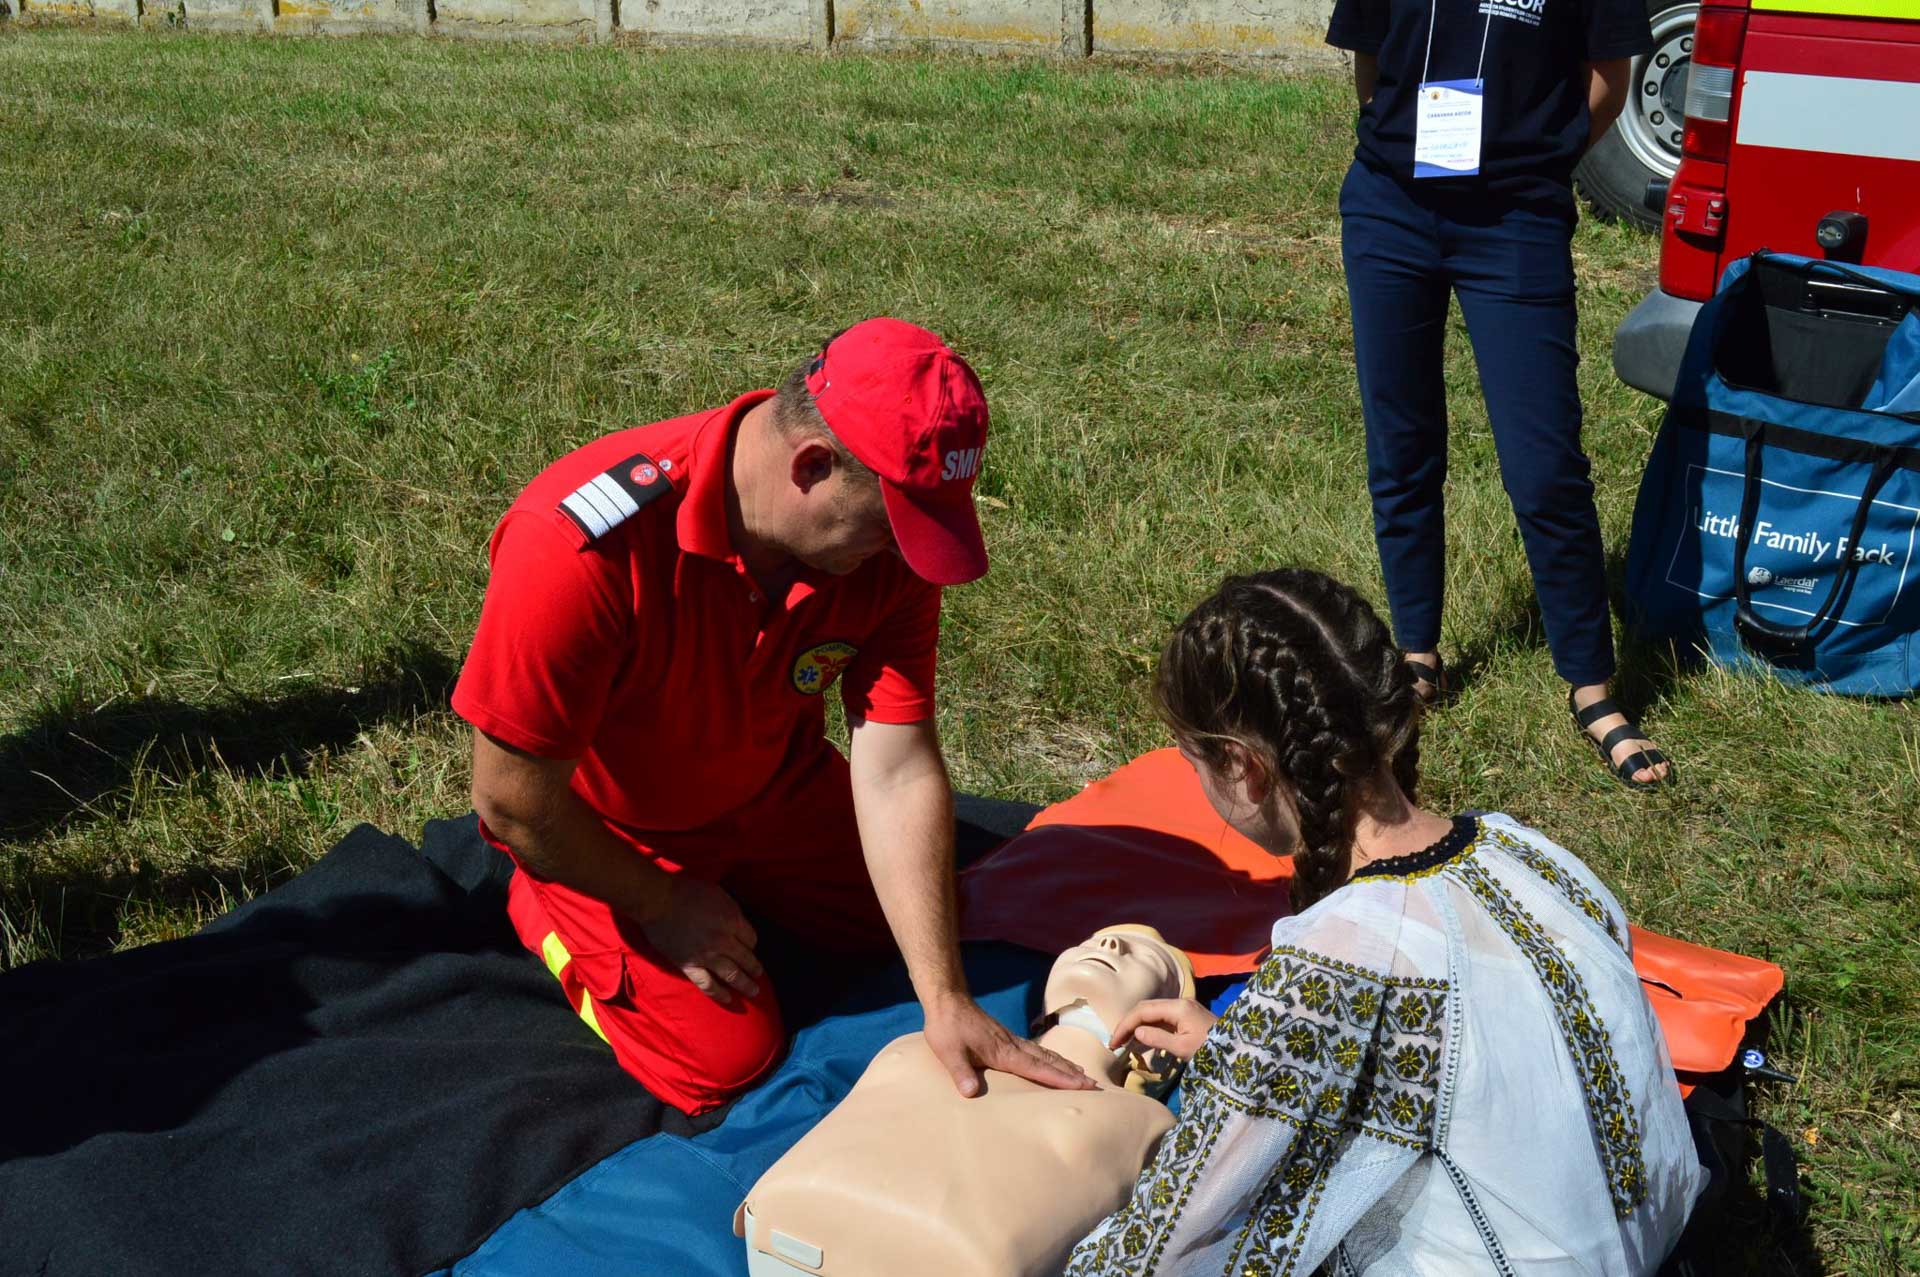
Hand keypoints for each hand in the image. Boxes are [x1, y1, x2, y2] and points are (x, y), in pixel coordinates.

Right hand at [638, 877, 761, 1005]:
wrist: (658, 901)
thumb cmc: (686, 891)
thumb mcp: (718, 893)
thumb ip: (731, 910)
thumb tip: (738, 923)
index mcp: (732, 921)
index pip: (751, 939)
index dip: (752, 944)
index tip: (750, 948)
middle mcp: (724, 941)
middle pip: (746, 959)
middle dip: (755, 969)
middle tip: (759, 975)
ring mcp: (707, 956)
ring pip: (732, 975)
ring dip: (745, 985)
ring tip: (753, 992)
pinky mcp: (690, 966)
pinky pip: (708, 985)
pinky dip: (719, 994)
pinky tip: (728, 999)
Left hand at [922, 992, 1096, 1097]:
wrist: (948, 1001)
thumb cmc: (947, 1028)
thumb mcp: (948, 1052)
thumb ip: (960, 1073)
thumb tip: (970, 1094)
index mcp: (1003, 1052)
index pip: (1038, 1068)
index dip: (1060, 1078)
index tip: (1082, 1085)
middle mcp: (1013, 1046)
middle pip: (1049, 1062)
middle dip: (1072, 1074)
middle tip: (1094, 1085)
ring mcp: (1012, 1041)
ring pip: (1045, 1055)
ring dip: (1065, 1066)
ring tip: (1083, 1075)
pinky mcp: (1006, 1039)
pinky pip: (1035, 1051)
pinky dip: (1050, 1058)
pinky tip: (1054, 1062)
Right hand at [1108, 998, 1216, 1062]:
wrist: (1238, 1051)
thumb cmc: (1211, 1050)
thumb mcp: (1183, 1048)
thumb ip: (1157, 1039)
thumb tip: (1136, 1032)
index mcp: (1177, 1007)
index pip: (1142, 1011)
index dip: (1125, 1025)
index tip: (1114, 1042)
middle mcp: (1179, 1002)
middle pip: (1145, 1008)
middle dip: (1128, 1023)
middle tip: (1115, 1042)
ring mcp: (1184, 1008)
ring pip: (1152, 1012)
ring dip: (1137, 1025)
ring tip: (1124, 1043)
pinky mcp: (1187, 1016)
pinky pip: (1162, 1018)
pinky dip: (1149, 1027)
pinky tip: (1141, 1040)